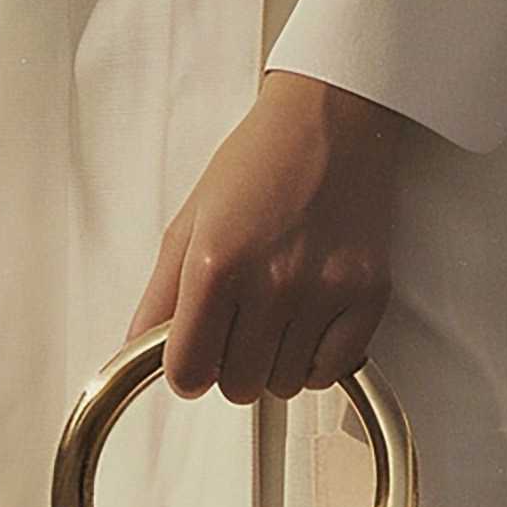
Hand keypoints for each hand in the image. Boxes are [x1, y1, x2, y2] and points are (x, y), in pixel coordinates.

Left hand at [128, 70, 409, 402]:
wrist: (329, 121)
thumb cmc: (258, 163)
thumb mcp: (190, 222)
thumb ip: (160, 295)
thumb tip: (137, 349)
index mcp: (216, 264)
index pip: (188, 372)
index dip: (187, 370)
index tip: (195, 355)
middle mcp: (272, 283)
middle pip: (238, 386)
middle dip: (231, 365)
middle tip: (238, 326)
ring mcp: (324, 291)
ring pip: (285, 384)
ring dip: (274, 363)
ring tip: (275, 315)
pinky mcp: (368, 294)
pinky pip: (331, 369)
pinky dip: (316, 360)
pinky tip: (307, 323)